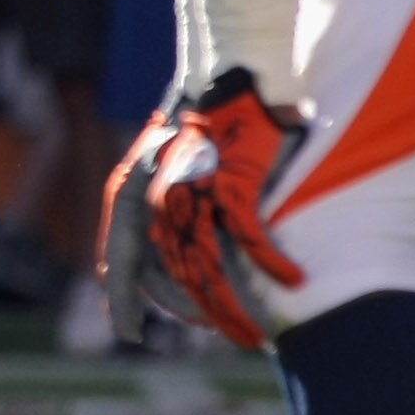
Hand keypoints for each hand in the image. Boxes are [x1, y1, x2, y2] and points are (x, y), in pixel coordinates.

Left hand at [98, 67, 307, 349]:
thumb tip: (173, 256)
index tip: (128, 333)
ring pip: (209, 270)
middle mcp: (160, 200)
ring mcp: (197, 194)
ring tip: (256, 337)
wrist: (226, 77)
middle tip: (232, 337)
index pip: (121, 261)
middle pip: (174, 277)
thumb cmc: (203, 124)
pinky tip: (293, 282)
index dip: (122, 301)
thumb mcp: (167, 168)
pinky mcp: (234, 183)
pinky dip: (273, 264)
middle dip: (201, 315)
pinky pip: (251, 238)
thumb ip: (163, 210)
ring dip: (234, 310)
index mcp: (135, 196)